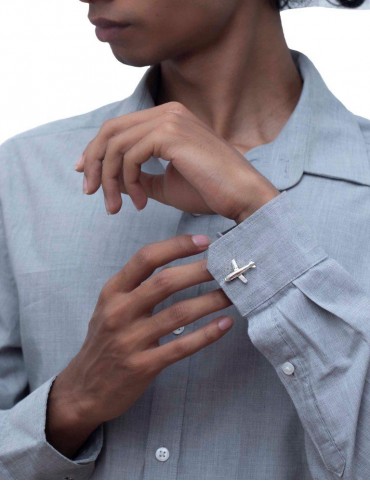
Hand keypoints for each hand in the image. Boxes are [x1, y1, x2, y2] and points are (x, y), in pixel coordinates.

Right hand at [46, 234, 231, 455]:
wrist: (84, 389)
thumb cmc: (105, 341)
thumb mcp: (109, 307)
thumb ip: (136, 287)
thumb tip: (179, 265)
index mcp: (113, 292)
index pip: (146, 259)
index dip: (176, 246)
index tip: (203, 241)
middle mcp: (120, 312)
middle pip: (165, 282)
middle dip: (200, 271)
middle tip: (226, 266)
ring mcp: (130, 340)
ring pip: (178, 314)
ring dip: (210, 301)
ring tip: (232, 294)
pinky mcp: (143, 366)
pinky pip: (181, 346)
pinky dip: (206, 334)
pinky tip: (225, 324)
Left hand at [75, 101, 279, 222]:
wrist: (242, 195)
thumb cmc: (210, 191)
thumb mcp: (164, 185)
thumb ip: (139, 178)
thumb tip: (113, 181)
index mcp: (168, 118)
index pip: (120, 127)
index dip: (97, 150)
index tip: (86, 174)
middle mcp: (168, 112)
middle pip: (111, 130)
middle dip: (95, 163)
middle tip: (90, 193)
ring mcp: (170, 120)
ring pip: (116, 144)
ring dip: (110, 179)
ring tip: (115, 207)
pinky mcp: (171, 134)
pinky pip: (131, 156)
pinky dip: (128, 182)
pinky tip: (140, 203)